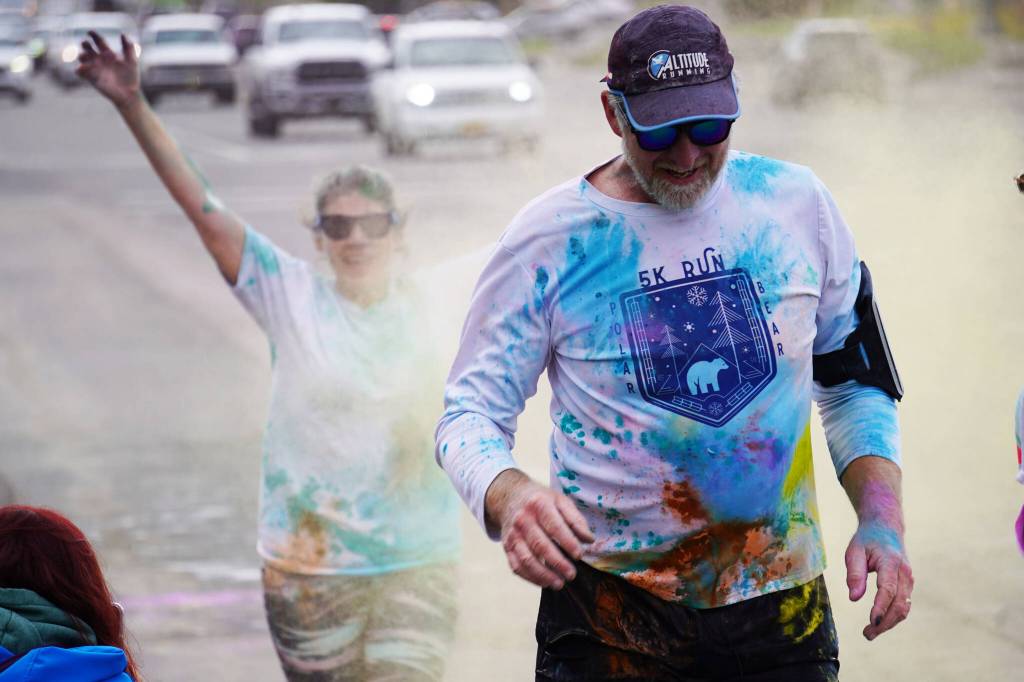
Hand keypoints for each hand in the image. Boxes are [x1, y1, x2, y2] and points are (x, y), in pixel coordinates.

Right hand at [75, 31, 140, 108]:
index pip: (99, 41)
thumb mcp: (132, 61)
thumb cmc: (131, 78)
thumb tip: (122, 34)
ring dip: (81, 56)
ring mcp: (95, 68)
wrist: (128, 94)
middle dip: (85, 44)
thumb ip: (129, 47)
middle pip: (88, 48)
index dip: (93, 35)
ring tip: (85, 57)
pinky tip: (81, 69)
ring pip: (82, 58)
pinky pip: (80, 72)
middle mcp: (100, 59)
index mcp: (109, 54)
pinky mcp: (91, 78)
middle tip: (86, 45)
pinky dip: (79, 69)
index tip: (90, 32)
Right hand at [486, 470, 594, 589]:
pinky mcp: (507, 547)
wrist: (510, 498)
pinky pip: (517, 566)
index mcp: (539, 504)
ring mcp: (513, 534)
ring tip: (560, 583)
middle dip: (557, 562)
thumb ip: (576, 520)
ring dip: (544, 575)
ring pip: (527, 559)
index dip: (567, 542)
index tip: (579, 556)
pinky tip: (545, 582)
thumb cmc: (541, 501)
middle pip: (540, 545)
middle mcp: (523, 519)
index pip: (554, 526)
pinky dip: (531, 578)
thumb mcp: (560, 501)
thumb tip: (589, 540)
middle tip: (572, 574)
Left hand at [845, 521, 912, 640]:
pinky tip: (878, 623)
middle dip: (884, 622)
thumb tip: (853, 598)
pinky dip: (892, 617)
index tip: (871, 622)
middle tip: (867, 634)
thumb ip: (854, 574)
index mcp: (890, 562)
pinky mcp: (908, 585)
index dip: (880, 608)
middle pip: (899, 604)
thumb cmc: (867, 540)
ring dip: (889, 623)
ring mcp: (909, 580)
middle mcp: (904, 573)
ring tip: (870, 633)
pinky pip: (903, 605)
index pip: (888, 590)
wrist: (886, 528)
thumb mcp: (854, 551)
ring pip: (904, 608)